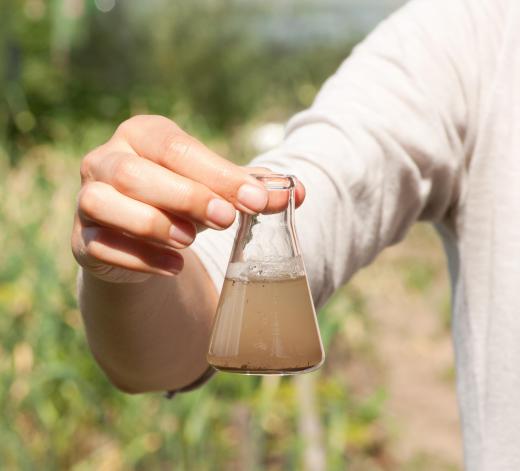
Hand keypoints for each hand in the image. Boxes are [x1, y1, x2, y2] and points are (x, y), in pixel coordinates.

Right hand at [71, 115, 304, 282]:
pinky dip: (141, 260)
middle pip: (137, 173)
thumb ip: (252, 189)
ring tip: (191, 241)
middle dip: (187, 197)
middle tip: (227, 220)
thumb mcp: (215, 189)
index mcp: (142, 135)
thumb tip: (300, 193)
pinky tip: (174, 268)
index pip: (178, 149)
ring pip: (107, 203)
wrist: (141, 235)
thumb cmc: (182, 201)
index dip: (217, 175)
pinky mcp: (82, 238)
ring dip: (154, 224)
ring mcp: (88, 198)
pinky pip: (102, 246)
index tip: (256, 200)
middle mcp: (106, 159)